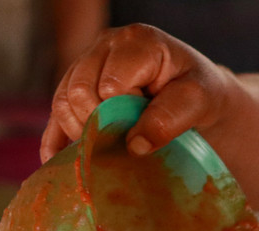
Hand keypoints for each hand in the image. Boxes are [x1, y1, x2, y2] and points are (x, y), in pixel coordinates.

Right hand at [41, 24, 231, 162]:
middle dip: (101, 125)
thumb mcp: (199, 101)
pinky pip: (57, 112)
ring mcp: (89, 63)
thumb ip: (170, 118)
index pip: (110, 86)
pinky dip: (57, 139)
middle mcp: (106, 46)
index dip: (125, 113)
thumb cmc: (201, 93)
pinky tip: (56, 160)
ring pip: (63, 102)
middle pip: (79, 92)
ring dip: (81, 132)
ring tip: (108, 146)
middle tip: (127, 137)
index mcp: (136, 42)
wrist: (200, 96)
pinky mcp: (78, 85)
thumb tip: (134, 145)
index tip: (148, 119)